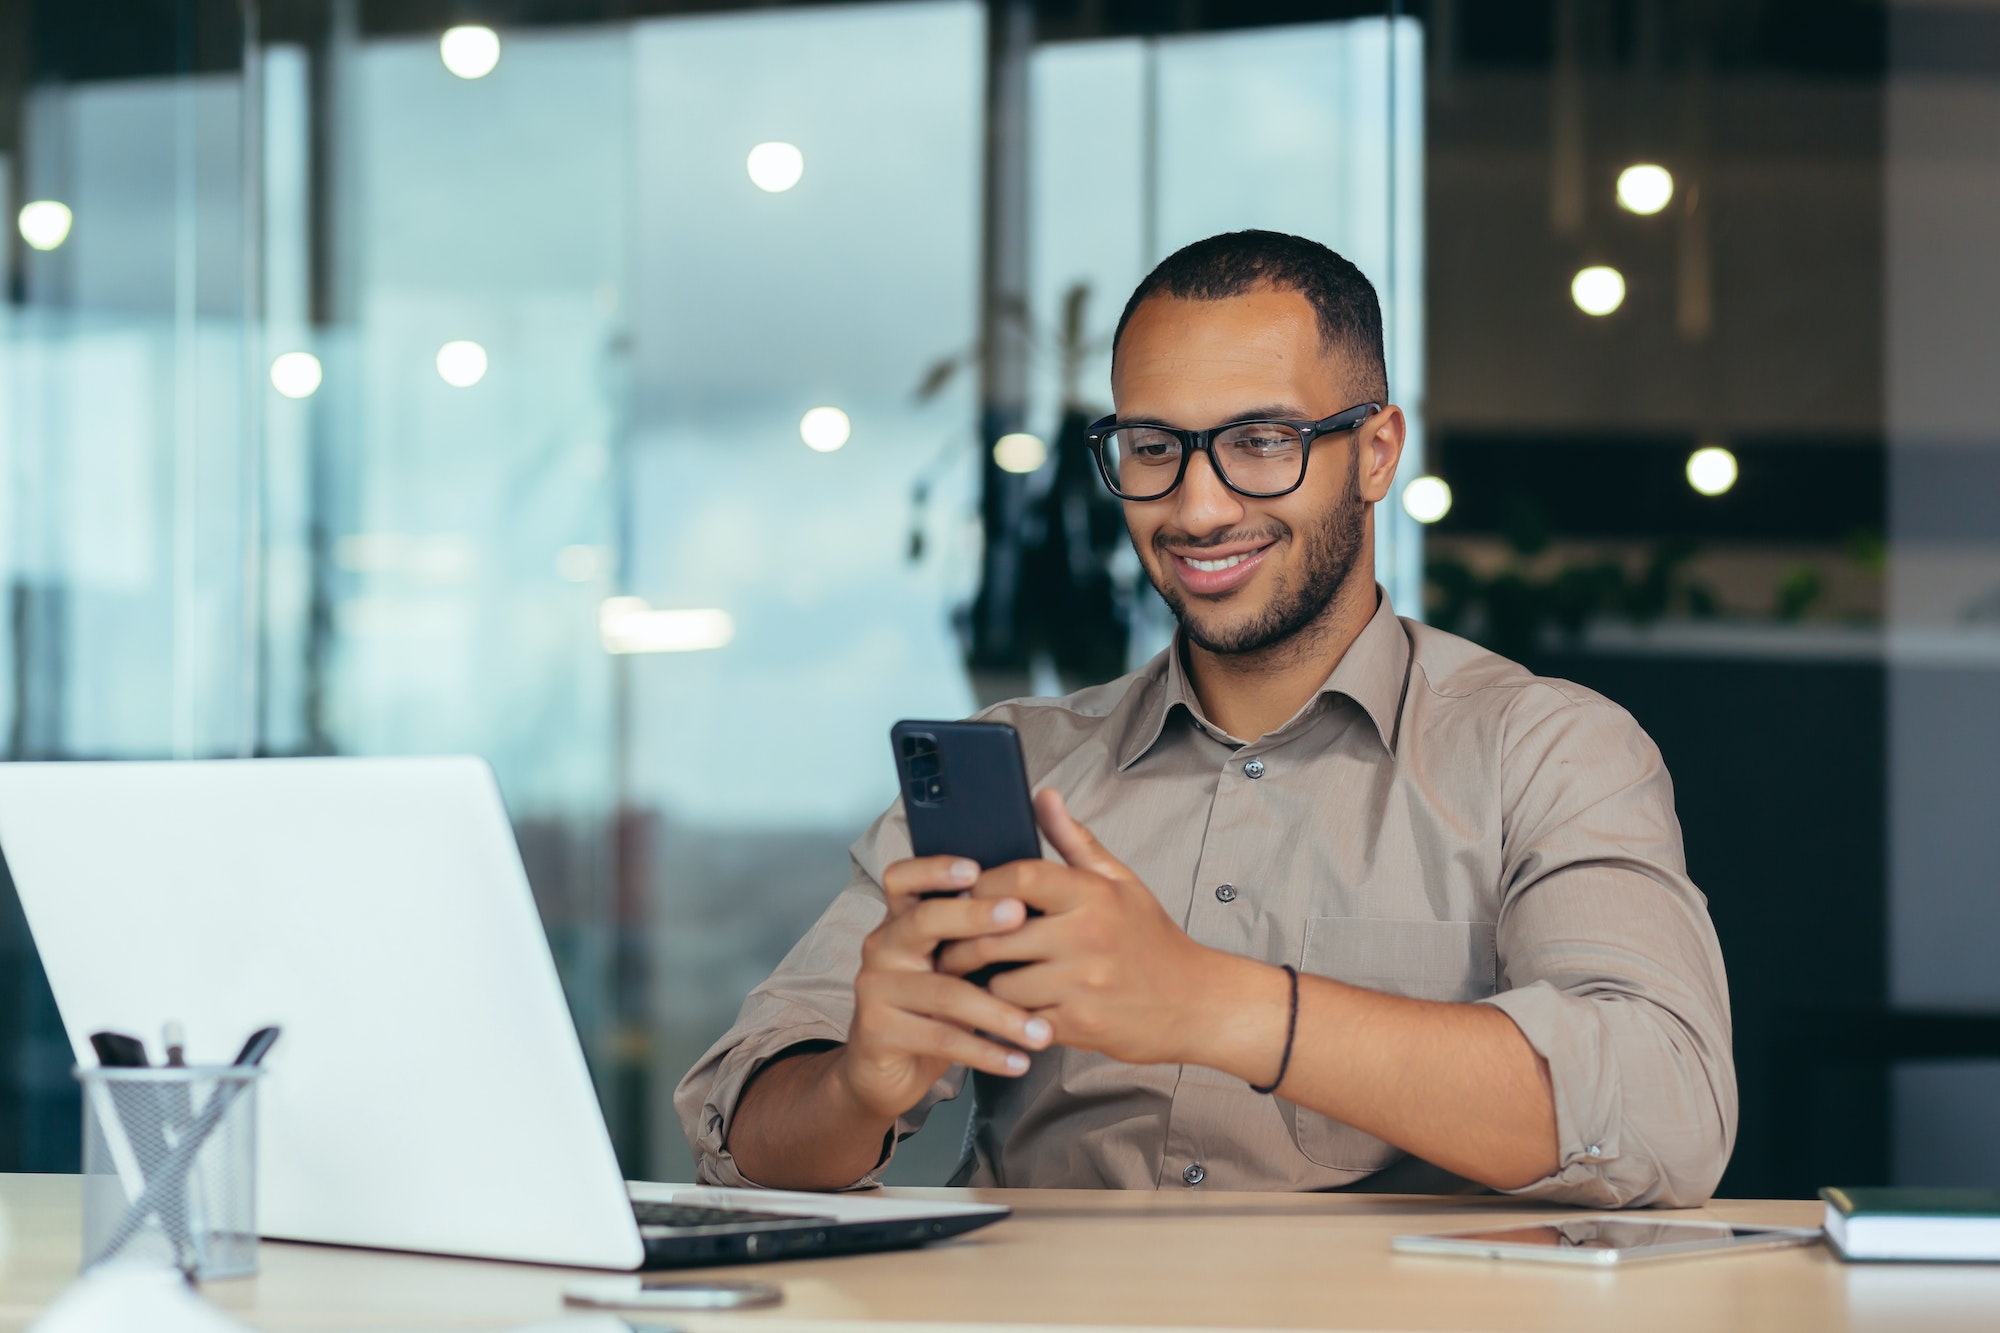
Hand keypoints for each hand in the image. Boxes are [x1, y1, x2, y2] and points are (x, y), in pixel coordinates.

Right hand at [835, 855, 1055, 1124]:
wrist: (883, 1071)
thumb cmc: (931, 1009)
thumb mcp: (949, 967)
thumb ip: (974, 939)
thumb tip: (1035, 906)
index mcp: (900, 921)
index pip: (903, 879)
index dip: (935, 869)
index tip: (976, 868)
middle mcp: (883, 947)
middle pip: (924, 920)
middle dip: (975, 916)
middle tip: (1020, 916)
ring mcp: (876, 989)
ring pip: (946, 992)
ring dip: (1000, 1013)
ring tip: (1042, 1031)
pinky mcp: (878, 1031)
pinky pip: (942, 1039)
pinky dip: (986, 1052)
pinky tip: (1018, 1062)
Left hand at [937, 790, 1268, 1068]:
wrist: (1196, 1002)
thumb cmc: (1151, 939)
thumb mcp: (1120, 881)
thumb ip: (1074, 840)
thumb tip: (1043, 795)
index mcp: (1093, 895)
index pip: (1020, 876)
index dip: (982, 885)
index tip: (967, 894)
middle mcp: (1086, 936)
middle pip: (995, 933)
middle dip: (964, 940)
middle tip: (950, 943)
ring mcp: (1081, 984)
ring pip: (1000, 982)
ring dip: (986, 982)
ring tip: (981, 976)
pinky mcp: (1077, 1025)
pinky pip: (1019, 1019)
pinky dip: (1008, 1016)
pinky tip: (1010, 1007)